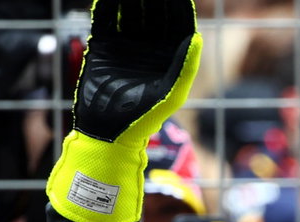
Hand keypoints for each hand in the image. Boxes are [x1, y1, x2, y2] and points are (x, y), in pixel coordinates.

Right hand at [46, 0, 200, 221]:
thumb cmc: (144, 118)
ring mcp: (126, 44)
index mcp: (170, 56)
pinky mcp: (103, 45)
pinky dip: (108, 4)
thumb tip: (196, 37)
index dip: (178, 6)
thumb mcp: (171, 93)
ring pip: (131, 10)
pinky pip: (107, 18)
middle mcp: (149, 46)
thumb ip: (185, 66)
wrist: (108, 131)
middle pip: (154, 11)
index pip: (177, 22)